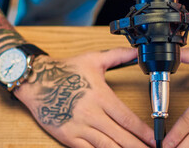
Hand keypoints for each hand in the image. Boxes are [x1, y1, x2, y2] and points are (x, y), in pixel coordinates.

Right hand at [14, 48, 154, 147]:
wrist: (34, 81)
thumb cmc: (64, 70)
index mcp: (100, 96)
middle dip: (138, 146)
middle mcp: (91, 114)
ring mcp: (79, 128)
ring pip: (107, 147)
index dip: (143, 131)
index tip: (154, 138)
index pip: (127, 119)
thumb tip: (138, 51)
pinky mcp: (67, 137)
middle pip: (121, 136)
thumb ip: (118, 56)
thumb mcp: (93, 59)